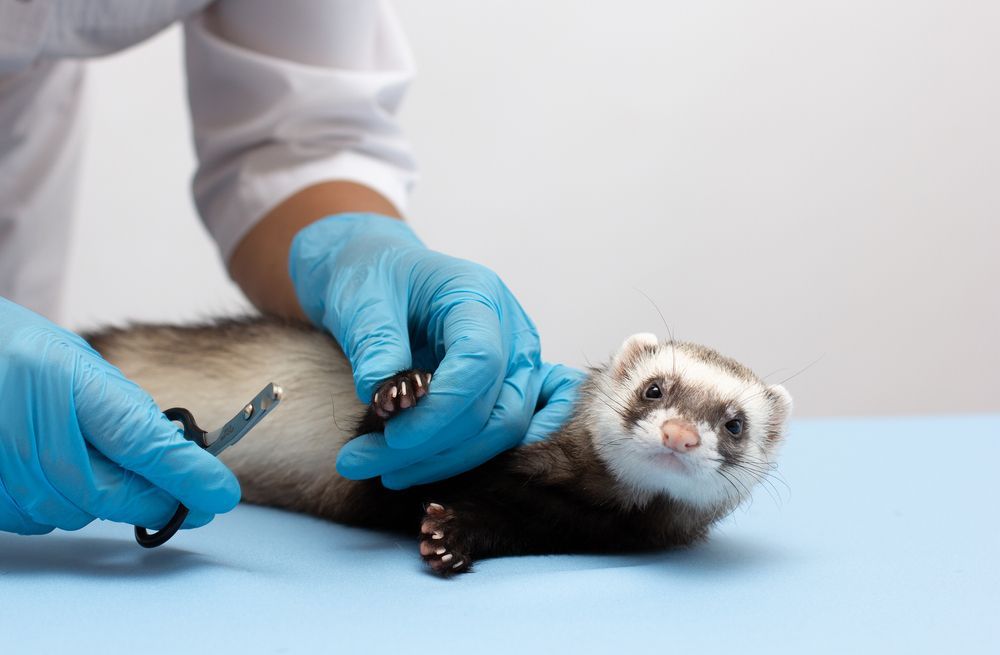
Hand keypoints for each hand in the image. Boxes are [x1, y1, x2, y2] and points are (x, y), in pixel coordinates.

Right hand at [0, 299, 240, 534]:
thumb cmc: (29, 354)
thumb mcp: (85, 368)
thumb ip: (127, 414)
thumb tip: (179, 462)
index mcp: (66, 379)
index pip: (141, 442)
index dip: (187, 475)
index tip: (221, 494)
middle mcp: (27, 421)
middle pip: (107, 493)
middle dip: (154, 502)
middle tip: (185, 502)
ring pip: (73, 512)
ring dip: (102, 503)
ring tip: (101, 467)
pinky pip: (34, 519)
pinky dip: (59, 507)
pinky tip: (60, 477)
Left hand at [289, 213, 583, 487]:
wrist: (380, 275)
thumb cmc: (372, 278)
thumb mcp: (359, 298)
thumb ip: (374, 342)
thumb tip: (380, 397)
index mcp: (478, 294)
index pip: (481, 361)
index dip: (442, 408)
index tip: (393, 437)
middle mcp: (511, 331)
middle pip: (496, 408)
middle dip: (433, 446)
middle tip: (359, 462)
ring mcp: (515, 364)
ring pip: (500, 431)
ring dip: (441, 461)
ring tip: (375, 469)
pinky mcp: (504, 390)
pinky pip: (494, 435)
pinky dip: (452, 457)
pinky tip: (407, 468)